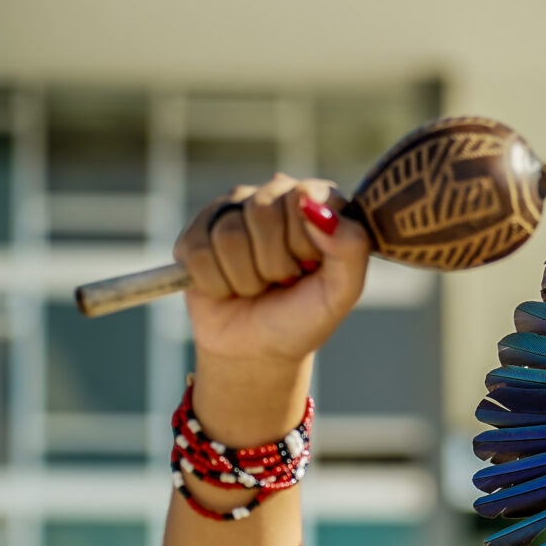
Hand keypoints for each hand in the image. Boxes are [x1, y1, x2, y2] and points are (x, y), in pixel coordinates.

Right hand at [173, 174, 369, 367]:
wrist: (258, 349)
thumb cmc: (304, 316)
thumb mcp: (343, 291)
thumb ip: (351, 246)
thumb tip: (313, 205)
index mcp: (317, 202)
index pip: (305, 196)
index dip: (305, 242)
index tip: (310, 267)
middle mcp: (272, 197)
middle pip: (263, 212)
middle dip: (276, 263)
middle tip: (283, 281)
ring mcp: (230, 211)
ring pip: (229, 236)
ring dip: (247, 279)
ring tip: (257, 287)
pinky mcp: (194, 234)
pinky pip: (197, 253)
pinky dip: (218, 285)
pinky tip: (228, 289)